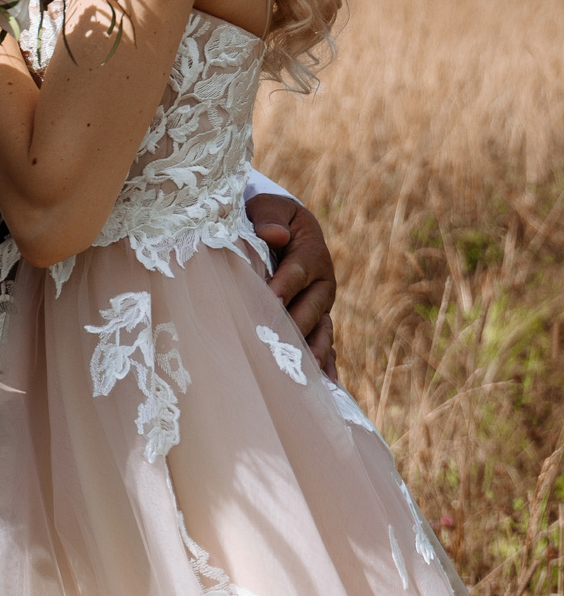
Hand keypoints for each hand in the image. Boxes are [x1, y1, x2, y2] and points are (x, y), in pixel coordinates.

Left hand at [252, 193, 338, 380]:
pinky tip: (327, 388)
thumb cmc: (270, 216)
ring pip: (320, 332)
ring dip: (312, 354)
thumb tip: (274, 235)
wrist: (284, 226)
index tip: (269, 301)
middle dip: (293, 327)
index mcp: (312, 254)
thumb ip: (270, 218)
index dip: (284, 287)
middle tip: (273, 346)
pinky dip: (325, 365)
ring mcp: (322, 306)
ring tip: (303, 377)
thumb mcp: (269, 207)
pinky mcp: (317, 321)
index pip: (298, 272)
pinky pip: (324, 345)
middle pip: (310, 309)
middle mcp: (323, 284)